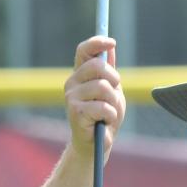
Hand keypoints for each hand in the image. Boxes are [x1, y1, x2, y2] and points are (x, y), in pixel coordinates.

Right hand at [64, 35, 125, 161]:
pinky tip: (104, 122)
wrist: (97, 144)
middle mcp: (72, 83)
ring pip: (103, 88)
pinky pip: (103, 107)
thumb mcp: (112, 91)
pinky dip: (110, 115)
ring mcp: (71, 97)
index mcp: (80, 75)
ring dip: (113, 102)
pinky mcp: (75, 112)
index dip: (97, 43)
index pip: (84, 51)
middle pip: (97, 67)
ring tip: (109, 112)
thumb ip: (110, 71)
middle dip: (114, 79)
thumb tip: (111, 47)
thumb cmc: (105, 117)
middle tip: (115, 91)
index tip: (112, 42)